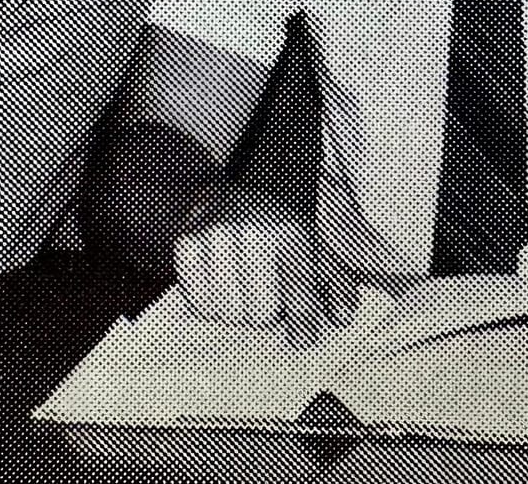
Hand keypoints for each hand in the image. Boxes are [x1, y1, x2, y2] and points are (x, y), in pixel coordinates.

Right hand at [172, 187, 356, 348]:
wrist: (248, 189)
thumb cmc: (289, 232)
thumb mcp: (323, 253)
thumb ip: (340, 289)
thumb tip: (339, 319)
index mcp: (294, 235)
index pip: (300, 304)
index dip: (304, 331)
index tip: (302, 338)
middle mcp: (253, 232)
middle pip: (260, 316)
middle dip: (269, 314)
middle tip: (272, 294)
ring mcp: (216, 236)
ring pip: (226, 314)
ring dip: (239, 311)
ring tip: (248, 286)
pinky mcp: (187, 242)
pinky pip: (198, 303)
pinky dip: (211, 304)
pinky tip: (224, 285)